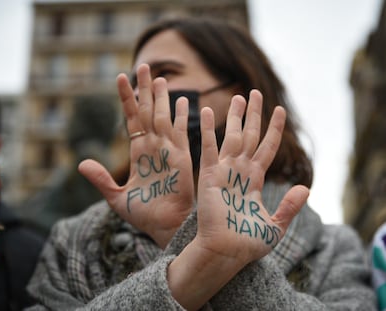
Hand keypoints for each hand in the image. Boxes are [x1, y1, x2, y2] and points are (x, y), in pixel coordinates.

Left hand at [79, 64, 193, 247]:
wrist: (164, 226)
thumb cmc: (143, 214)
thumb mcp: (115, 197)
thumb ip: (101, 179)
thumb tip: (81, 163)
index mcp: (138, 152)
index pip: (130, 118)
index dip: (126, 98)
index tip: (121, 77)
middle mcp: (153, 146)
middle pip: (147, 111)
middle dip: (145, 89)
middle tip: (144, 66)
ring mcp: (168, 150)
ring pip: (163, 116)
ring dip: (161, 97)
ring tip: (159, 77)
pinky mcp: (182, 157)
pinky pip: (182, 132)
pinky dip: (181, 116)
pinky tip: (181, 100)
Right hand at [195, 90, 308, 265]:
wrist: (225, 252)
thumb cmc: (248, 243)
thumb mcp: (276, 225)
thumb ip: (290, 206)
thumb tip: (305, 187)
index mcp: (255, 180)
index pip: (267, 148)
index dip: (274, 129)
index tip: (280, 110)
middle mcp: (241, 171)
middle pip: (249, 136)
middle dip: (253, 115)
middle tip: (254, 93)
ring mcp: (225, 172)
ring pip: (232, 137)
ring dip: (235, 117)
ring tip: (239, 96)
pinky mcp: (209, 176)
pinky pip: (208, 149)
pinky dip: (206, 131)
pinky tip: (205, 111)